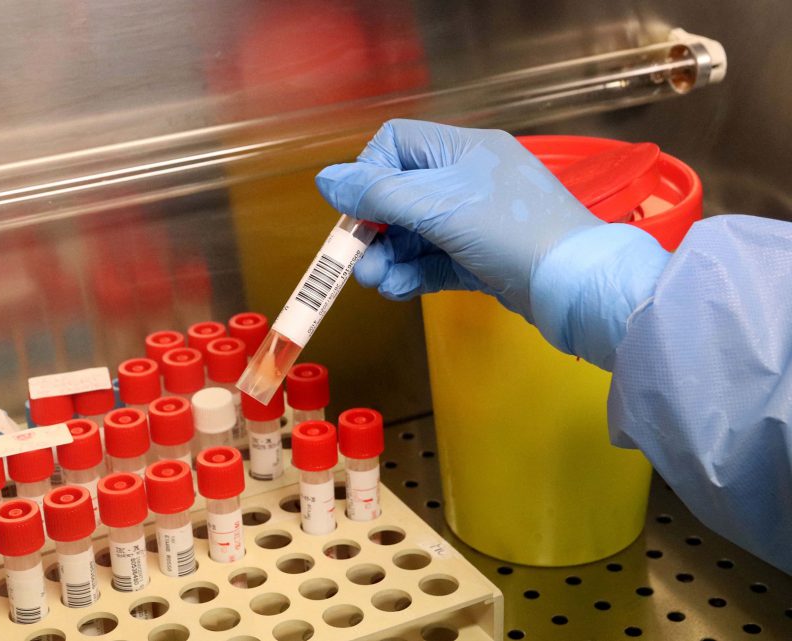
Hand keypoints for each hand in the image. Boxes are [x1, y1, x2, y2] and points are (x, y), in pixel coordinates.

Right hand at [315, 119, 669, 368]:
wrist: (576, 286)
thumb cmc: (510, 231)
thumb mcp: (438, 207)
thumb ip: (378, 195)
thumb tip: (325, 180)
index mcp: (461, 150)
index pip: (396, 143)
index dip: (368, 173)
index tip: (357, 209)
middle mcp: (466, 179)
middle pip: (398, 195)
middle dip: (373, 230)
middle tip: (356, 262)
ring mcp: (474, 221)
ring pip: (413, 235)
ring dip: (388, 258)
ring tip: (376, 283)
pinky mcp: (480, 259)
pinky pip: (432, 261)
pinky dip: (412, 275)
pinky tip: (397, 290)